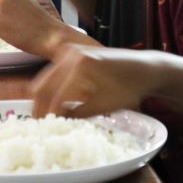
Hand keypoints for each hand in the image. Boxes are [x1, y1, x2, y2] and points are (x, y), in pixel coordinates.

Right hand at [31, 45, 164, 118]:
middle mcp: (71, 54)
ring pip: (46, 78)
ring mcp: (70, 50)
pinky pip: (54, 71)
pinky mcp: (72, 51)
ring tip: (45, 116)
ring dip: (44, 97)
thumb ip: (77, 114)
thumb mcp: (103, 106)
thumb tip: (56, 123)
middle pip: (43, 85)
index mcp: (79, 66)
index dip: (49, 116)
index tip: (43, 132)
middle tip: (39, 126)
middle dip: (40, 106)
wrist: (143, 68)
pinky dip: (52, 87)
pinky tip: (54, 102)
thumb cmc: (128, 88)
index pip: (55, 97)